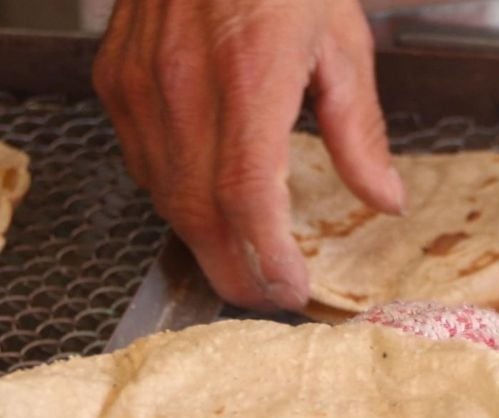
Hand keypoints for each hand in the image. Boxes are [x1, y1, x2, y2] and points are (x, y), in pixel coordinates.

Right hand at [93, 0, 405, 310]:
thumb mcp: (340, 38)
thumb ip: (358, 129)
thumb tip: (383, 197)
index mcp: (250, 72)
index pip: (247, 196)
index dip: (267, 257)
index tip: (292, 289)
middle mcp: (183, 84)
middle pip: (199, 214)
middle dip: (235, 272)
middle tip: (269, 297)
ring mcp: (140, 85)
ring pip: (163, 197)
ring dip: (204, 242)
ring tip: (243, 263)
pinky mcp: (115, 80)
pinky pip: (140, 164)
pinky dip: (173, 198)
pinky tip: (203, 206)